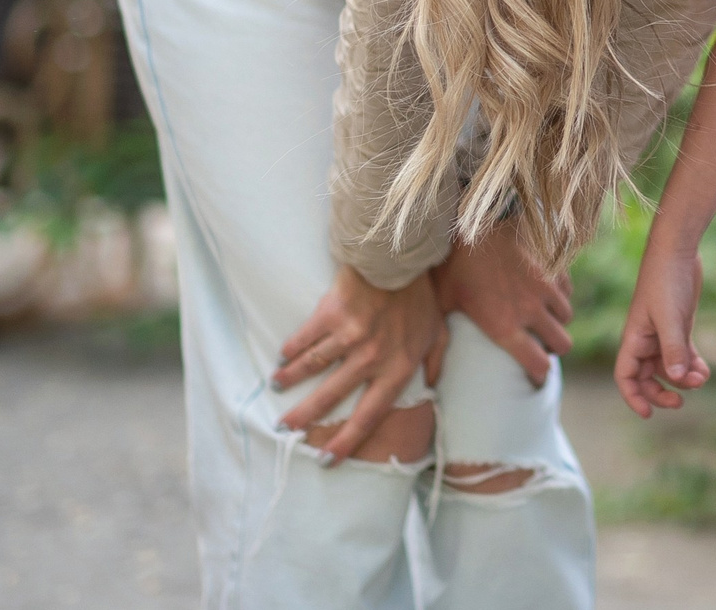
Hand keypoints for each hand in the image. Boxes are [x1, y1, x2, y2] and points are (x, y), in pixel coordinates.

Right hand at [273, 264, 447, 460]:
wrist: (401, 256)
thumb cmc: (420, 295)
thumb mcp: (438, 331)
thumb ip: (437, 360)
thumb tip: (434, 384)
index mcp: (397, 368)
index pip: (369, 416)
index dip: (347, 442)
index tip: (327, 460)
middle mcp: (372, 358)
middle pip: (331, 398)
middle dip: (304, 416)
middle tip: (284, 429)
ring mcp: (350, 337)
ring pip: (312, 367)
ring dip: (290, 380)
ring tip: (276, 386)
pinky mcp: (331, 315)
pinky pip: (305, 339)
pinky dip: (292, 350)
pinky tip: (282, 357)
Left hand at [432, 221, 573, 386]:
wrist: (477, 217)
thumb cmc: (453, 261)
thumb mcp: (440, 303)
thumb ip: (437, 343)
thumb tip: (426, 379)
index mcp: (505, 327)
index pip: (538, 366)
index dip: (538, 377)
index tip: (532, 378)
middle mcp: (532, 311)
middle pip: (562, 345)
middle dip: (553, 349)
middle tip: (539, 346)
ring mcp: (546, 287)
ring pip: (567, 317)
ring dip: (557, 322)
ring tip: (542, 318)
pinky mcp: (553, 265)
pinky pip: (567, 290)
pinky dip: (560, 296)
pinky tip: (545, 291)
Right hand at [613, 241, 711, 418]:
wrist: (678, 252)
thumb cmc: (666, 281)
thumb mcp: (670, 317)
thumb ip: (673, 349)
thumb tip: (676, 380)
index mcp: (634, 339)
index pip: (625, 376)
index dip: (633, 397)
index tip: (648, 414)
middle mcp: (646, 340)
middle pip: (647, 377)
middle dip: (663, 392)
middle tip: (682, 401)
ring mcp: (663, 334)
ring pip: (669, 367)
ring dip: (683, 377)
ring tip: (701, 377)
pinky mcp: (679, 327)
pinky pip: (683, 355)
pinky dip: (692, 365)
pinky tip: (705, 370)